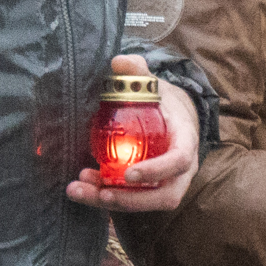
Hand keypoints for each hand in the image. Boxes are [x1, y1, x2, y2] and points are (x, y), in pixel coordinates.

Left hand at [67, 56, 200, 212]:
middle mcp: (182, 170)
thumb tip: (118, 62)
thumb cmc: (162, 100)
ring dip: (111, 202)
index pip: (177, 161)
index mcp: (186, 141)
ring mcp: (167, 183)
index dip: (156, 171)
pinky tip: (82, 186)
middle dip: (130, 200)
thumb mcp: (153, 83)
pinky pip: (131, 200)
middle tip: (100, 193)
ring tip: (79, 190)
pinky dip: (105, 196)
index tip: (128, 175)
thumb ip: (137, 71)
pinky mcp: (149, 190)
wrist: (172, 117)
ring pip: (144, 204)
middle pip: (163, 196)